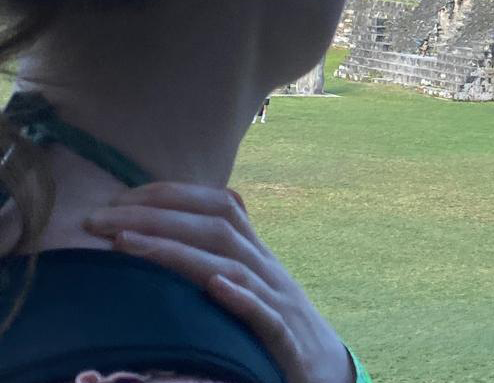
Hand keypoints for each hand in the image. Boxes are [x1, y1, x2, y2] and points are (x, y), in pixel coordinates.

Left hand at [84, 182, 353, 382]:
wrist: (327, 368)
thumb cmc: (276, 325)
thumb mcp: (250, 284)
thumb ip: (219, 256)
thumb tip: (172, 228)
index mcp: (257, 254)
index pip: (220, 205)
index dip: (172, 194)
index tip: (120, 198)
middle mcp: (268, 269)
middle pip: (217, 228)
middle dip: (156, 216)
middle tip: (100, 220)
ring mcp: (279, 302)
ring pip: (231, 267)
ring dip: (176, 252)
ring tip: (127, 244)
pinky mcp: (285, 339)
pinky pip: (265, 315)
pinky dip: (241, 299)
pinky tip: (214, 289)